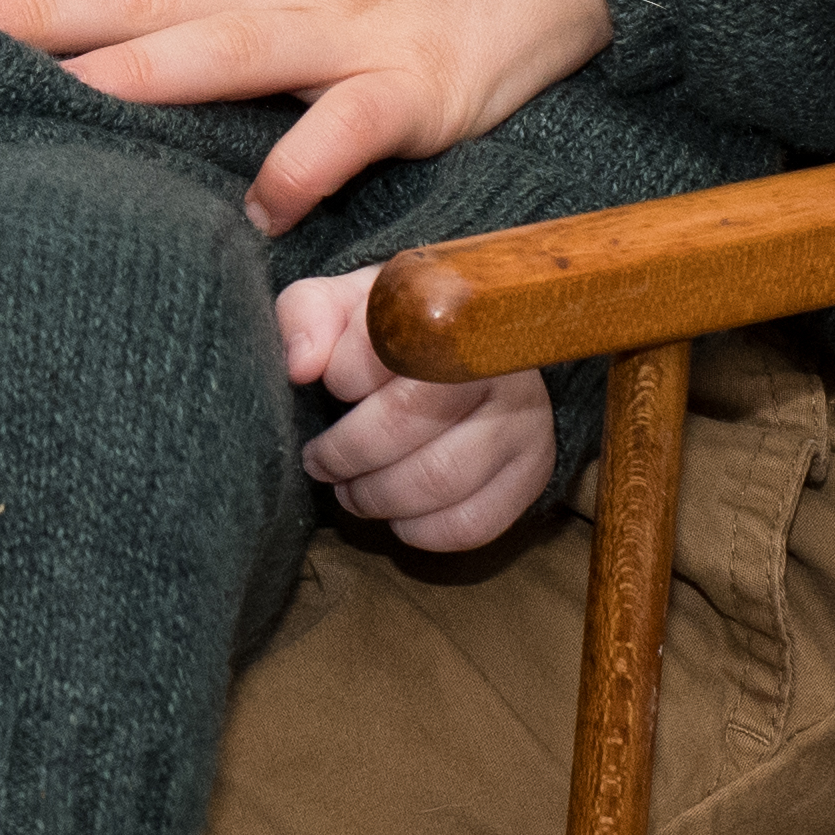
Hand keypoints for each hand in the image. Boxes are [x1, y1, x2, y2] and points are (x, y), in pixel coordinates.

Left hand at [280, 268, 555, 555]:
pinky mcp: (533, 468)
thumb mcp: (342, 303)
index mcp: (450, 308)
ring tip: (351, 490)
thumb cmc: (392, 329)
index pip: (383, 349)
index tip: (328, 388)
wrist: (468, 347)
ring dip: (377, 498)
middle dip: (347, 454)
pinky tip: (399, 513)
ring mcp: (525, 417)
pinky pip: (473, 522)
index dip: (340, 379)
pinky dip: (420, 531)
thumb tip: (301, 366)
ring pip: (440, 480)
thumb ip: (306, 315)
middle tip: (321, 461)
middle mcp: (497, 361)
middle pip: (407, 422)